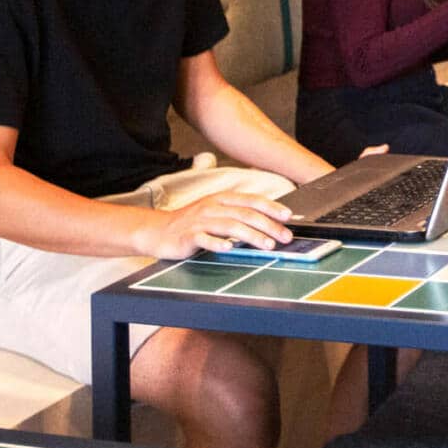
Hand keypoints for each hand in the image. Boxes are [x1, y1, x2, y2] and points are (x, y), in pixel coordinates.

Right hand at [133, 191, 292, 259]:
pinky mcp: (188, 235)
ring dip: (251, 235)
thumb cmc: (191, 223)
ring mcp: (200, 220)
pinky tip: (229, 248)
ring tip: (267, 245)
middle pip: (245, 214)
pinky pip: (204, 238)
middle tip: (285, 237)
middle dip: (269, 225)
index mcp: (222, 199)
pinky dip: (218, 243)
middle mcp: (213, 207)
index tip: (288, 217)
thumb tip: (268, 222)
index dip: (272, 207)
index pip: (252, 201)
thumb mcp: (216, 213)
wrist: (158, 230)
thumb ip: (237, 215)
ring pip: (230, 225)